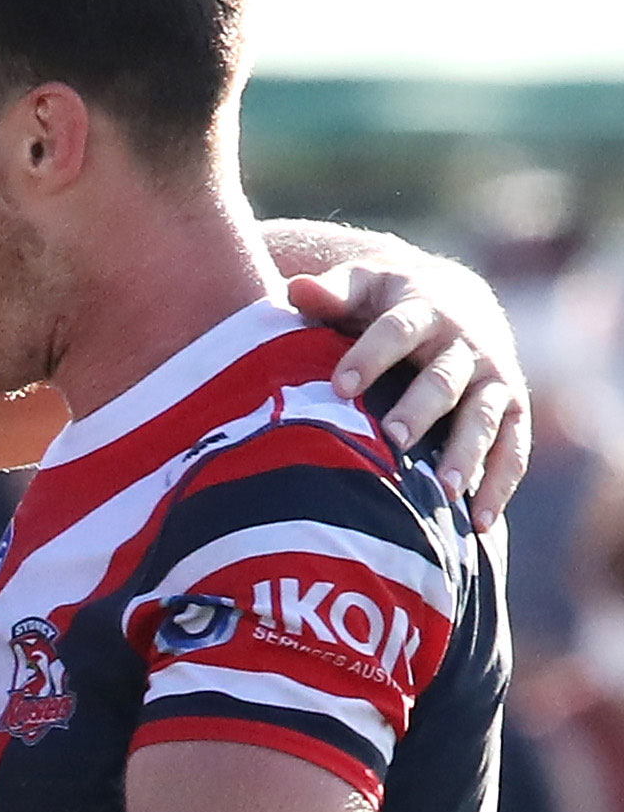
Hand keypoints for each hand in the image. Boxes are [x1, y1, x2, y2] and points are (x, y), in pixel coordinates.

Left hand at [288, 264, 528, 529]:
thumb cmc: (387, 302)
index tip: (339, 387)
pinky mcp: (512, 410)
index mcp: (423, 311)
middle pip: (442, 380)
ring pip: (484, 418)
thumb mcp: (363, 286)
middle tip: (393, 439)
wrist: (456, 302)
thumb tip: (297, 289)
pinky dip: (499, 485)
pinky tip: (480, 525)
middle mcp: (465, 346)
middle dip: (420, 409)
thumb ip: (332, 292)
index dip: (370, 356)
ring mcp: (493, 379)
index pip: (396, 331)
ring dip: (466, 453)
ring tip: (443, 491)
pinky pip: (514, 450)